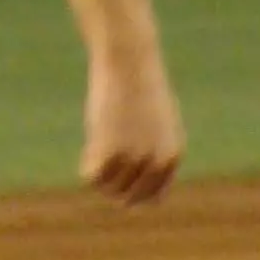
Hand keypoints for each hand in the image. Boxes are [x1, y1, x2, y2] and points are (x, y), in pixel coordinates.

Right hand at [81, 45, 182, 203]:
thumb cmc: (139, 85)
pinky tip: (89, 145)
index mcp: (172, 156)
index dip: (134, 193)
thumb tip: (134, 181)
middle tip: (103, 162)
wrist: (129, 60)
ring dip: (99, 172)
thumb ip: (152, 149)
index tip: (120, 182)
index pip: (153, 198)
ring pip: (107, 188)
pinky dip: (86, 166)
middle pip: (127, 197)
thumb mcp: (155, 120)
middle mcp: (157, 162)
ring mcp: (134, 158)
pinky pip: (91, 177)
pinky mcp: (110, 151)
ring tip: (98, 145)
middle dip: (113, 185)